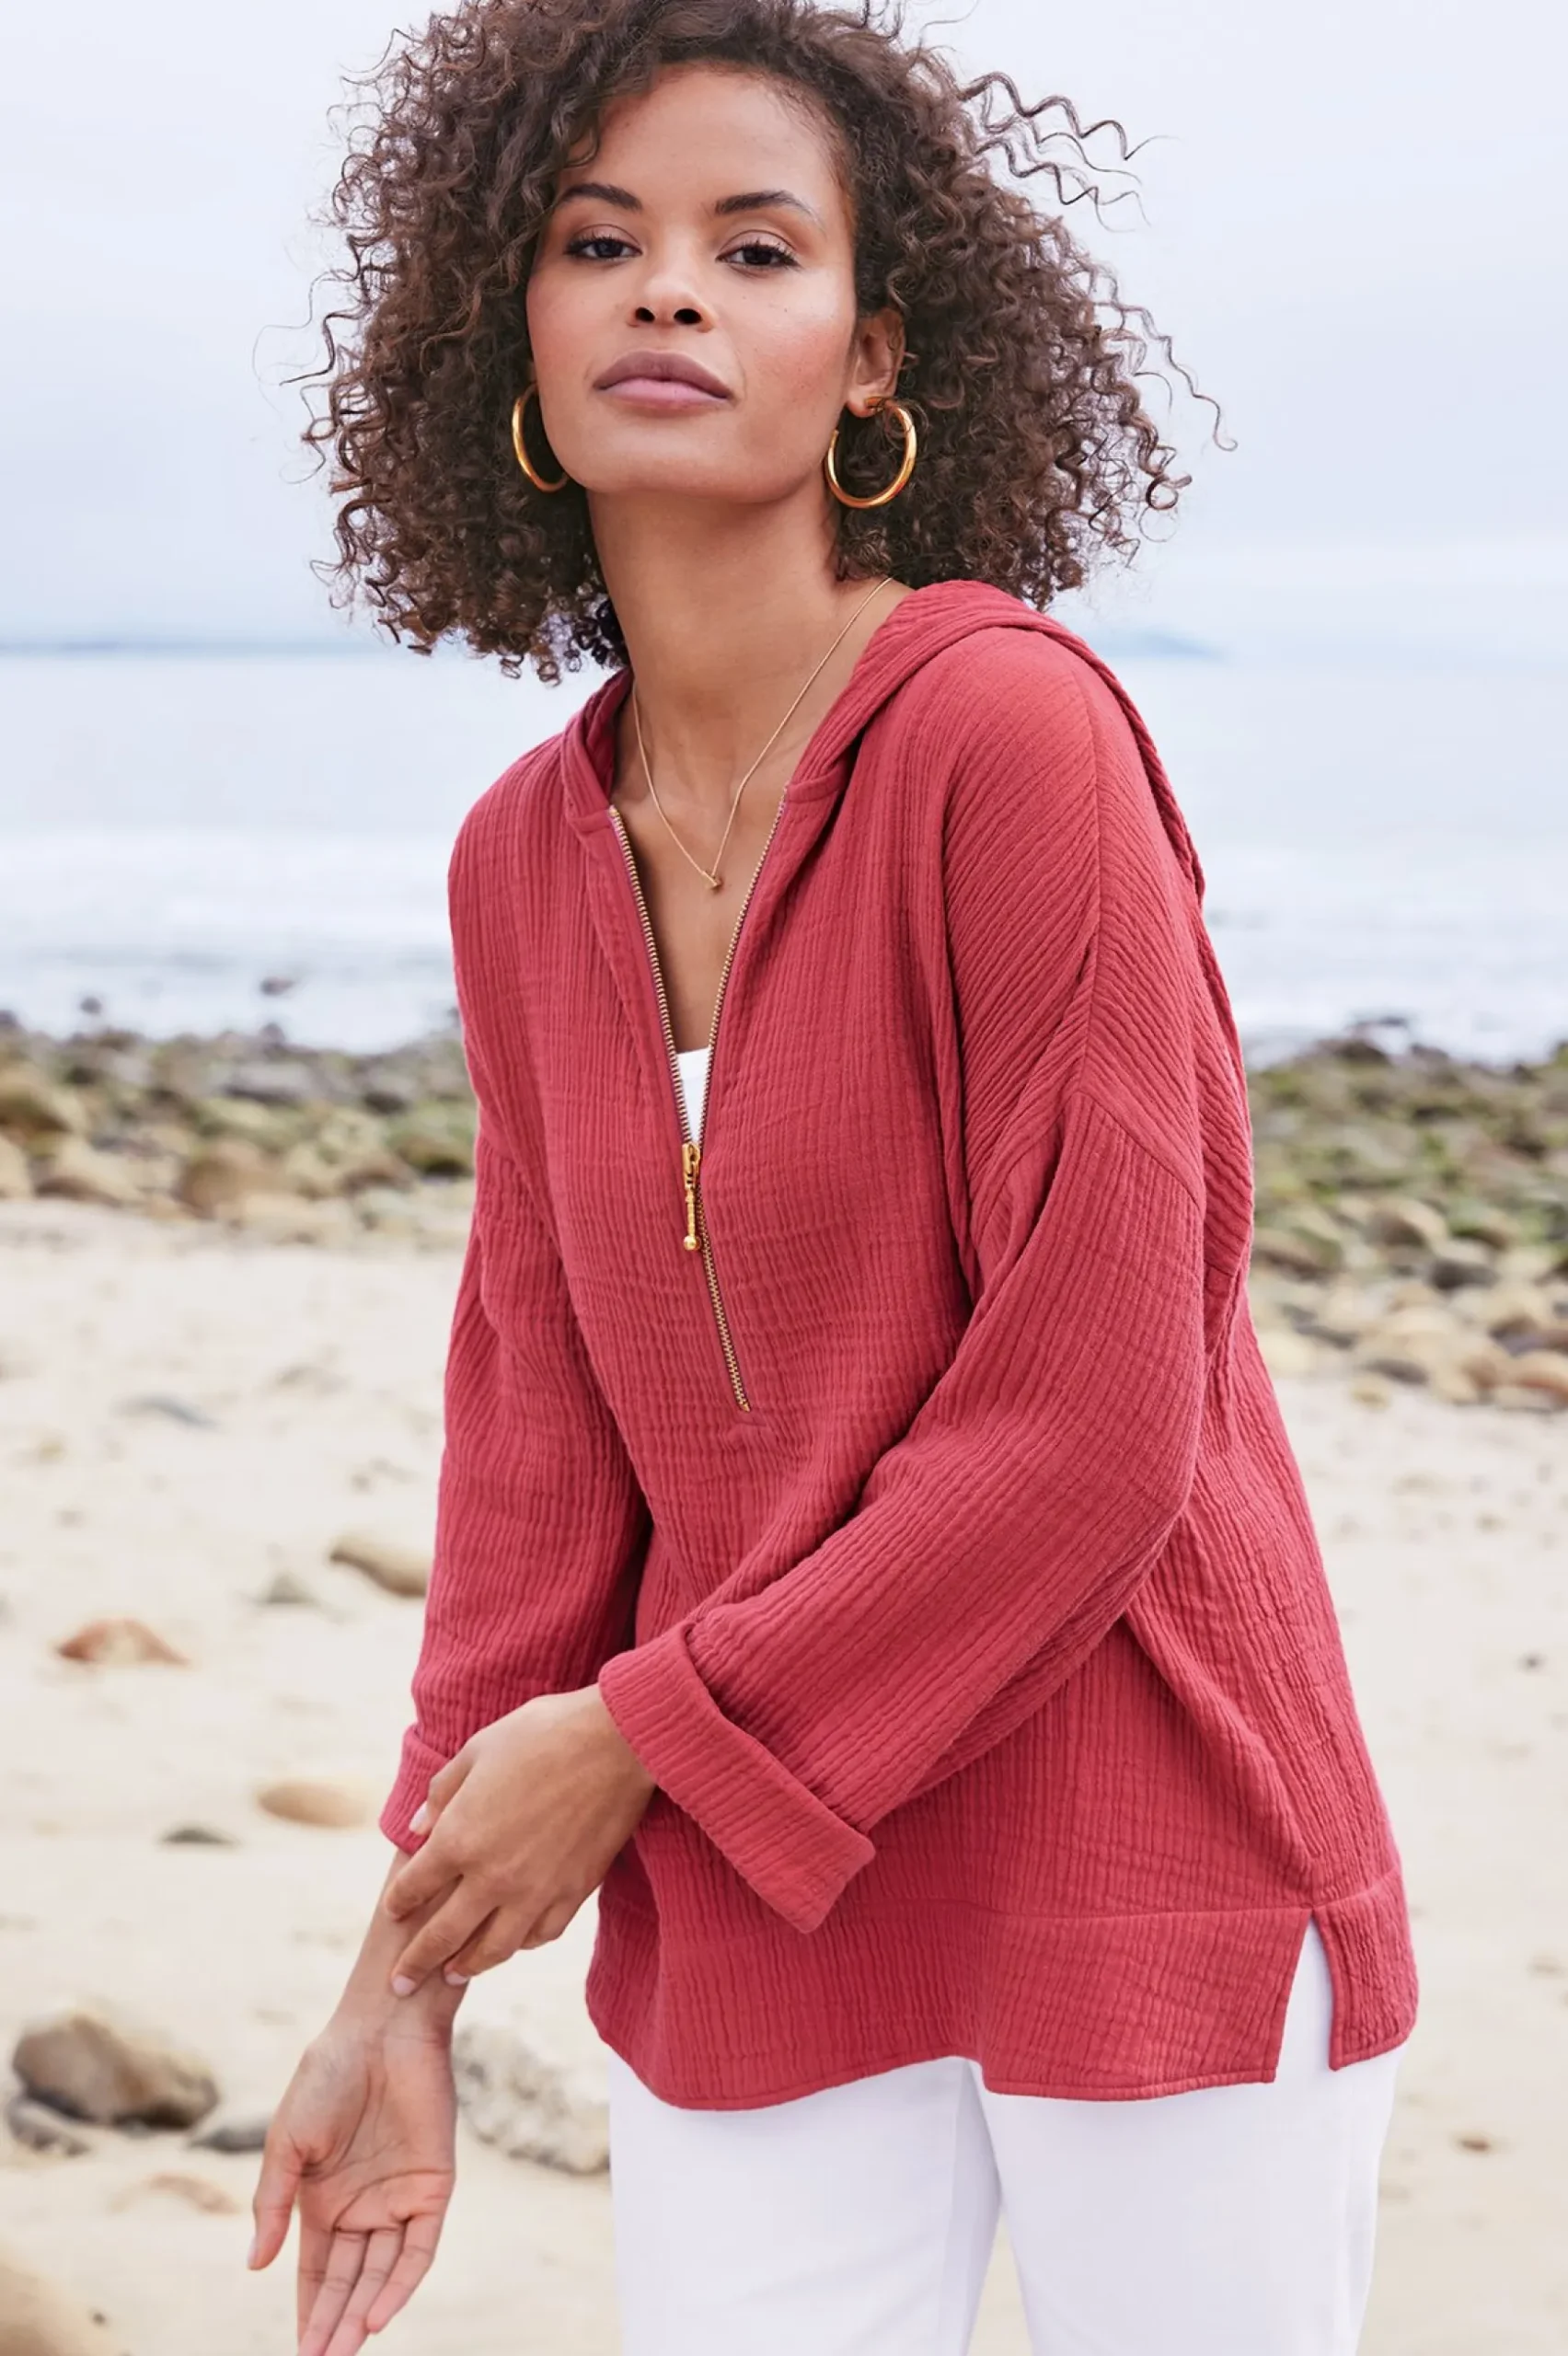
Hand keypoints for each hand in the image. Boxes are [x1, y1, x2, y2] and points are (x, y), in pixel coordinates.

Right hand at [249, 2013, 455, 2355]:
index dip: (308, 2312)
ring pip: (382, 2273)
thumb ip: (272, 2204)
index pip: (315, 2272)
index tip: (301, 2354)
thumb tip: (254, 2266)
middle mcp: (362, 2207)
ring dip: (365, 2313)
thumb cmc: (328, 2075)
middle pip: (346, 2281)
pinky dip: (401, 2282)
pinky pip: (419, 2247)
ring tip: (345, 2349)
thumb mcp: (287, 2143)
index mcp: (323, 2200)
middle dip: (334, 2324)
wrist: (381, 2029)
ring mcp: (398, 2198)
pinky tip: (379, 2314)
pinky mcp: (433, 2186)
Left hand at [383, 1684, 655, 1994]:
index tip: (392, 1914)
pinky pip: (539, 1935)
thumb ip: (442, 1793)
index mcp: (459, 1838)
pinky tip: (513, 1944)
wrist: (616, 1742)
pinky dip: (521, 1945)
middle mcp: (491, 1876)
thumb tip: (419, 1829)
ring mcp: (535, 1891)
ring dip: (467, 1966)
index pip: (414, 1887)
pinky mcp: (573, 1894)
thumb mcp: (478, 1750)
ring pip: (492, 1950)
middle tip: (399, 1985)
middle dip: (416, 1963)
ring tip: (452, 1975)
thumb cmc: (542, 1734)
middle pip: (443, 1935)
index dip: (398, 1904)